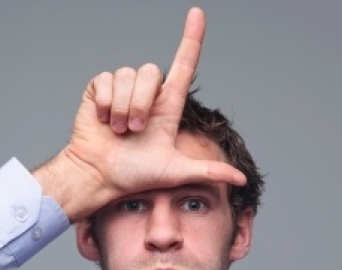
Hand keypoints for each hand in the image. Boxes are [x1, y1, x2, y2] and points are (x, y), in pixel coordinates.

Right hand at [35, 8, 245, 221]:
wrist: (99, 176)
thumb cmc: (134, 175)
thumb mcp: (175, 172)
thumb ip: (208, 172)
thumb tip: (242, 179)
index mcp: (167, 106)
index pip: (184, 64)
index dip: (191, 38)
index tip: (197, 14)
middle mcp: (147, 94)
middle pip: (151, 71)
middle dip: (141, 104)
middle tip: (133, 130)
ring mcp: (122, 91)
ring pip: (128, 75)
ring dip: (121, 106)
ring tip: (117, 129)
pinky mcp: (99, 90)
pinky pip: (105, 79)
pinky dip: (103, 102)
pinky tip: (101, 119)